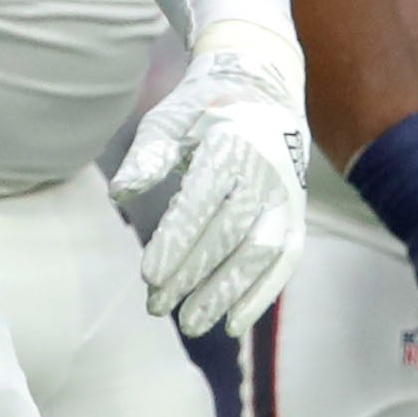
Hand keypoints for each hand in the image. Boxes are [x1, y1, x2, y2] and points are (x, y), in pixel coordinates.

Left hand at [113, 26, 310, 336]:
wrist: (264, 92)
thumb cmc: (203, 110)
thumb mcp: (170, 118)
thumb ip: (148, 154)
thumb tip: (121, 193)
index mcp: (232, 143)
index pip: (204, 200)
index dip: (178, 240)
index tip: (148, 275)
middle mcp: (266, 171)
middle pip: (231, 233)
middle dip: (193, 274)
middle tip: (156, 306)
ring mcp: (286, 195)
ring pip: (260, 251)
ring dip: (226, 292)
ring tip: (191, 323)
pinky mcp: (296, 215)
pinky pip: (285, 259)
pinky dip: (262, 294)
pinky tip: (233, 324)